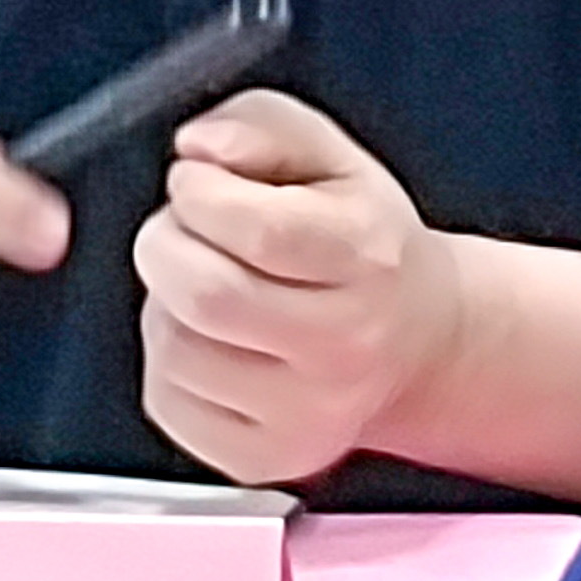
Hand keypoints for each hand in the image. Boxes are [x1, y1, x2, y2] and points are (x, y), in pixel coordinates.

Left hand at [132, 90, 468, 485]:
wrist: (414, 341)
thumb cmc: (362, 240)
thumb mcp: (328, 153)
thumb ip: (257, 124)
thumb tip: (200, 148)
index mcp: (368, 256)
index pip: (259, 231)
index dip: (200, 194)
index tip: (195, 181)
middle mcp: (346, 344)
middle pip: (206, 295)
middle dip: (166, 243)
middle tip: (183, 228)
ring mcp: (308, 413)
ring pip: (175, 347)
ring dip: (166, 302)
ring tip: (209, 285)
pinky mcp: (264, 456)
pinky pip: (166, 398)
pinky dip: (168, 359)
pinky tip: (212, 339)